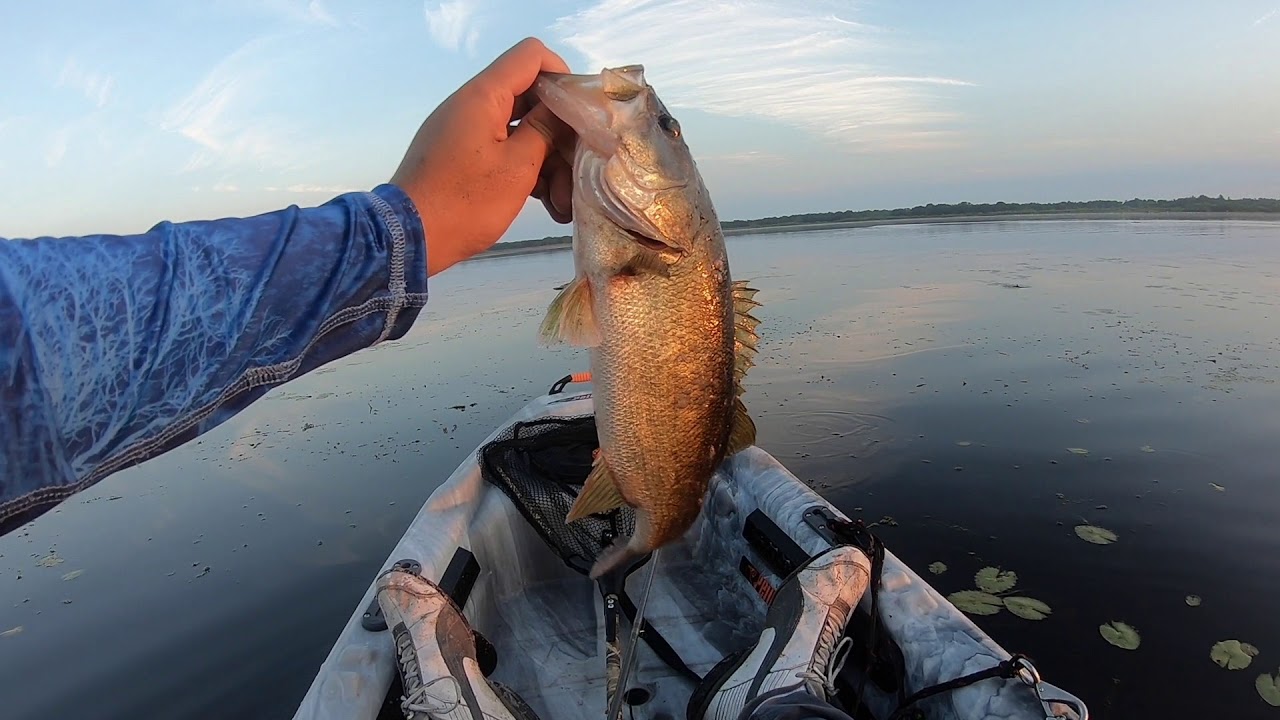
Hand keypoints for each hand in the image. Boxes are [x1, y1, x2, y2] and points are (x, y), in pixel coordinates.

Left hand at [391, 37, 576, 276]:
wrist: (409, 238)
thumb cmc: (466, 201)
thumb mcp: (517, 166)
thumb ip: (545, 130)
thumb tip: (562, 107)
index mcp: (484, 96)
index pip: (530, 56)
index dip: (561, 75)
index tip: (579, 111)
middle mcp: (473, 106)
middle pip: (529, 99)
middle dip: (559, 134)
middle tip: (579, 170)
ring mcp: (466, 133)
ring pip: (520, 132)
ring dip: (547, 163)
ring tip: (564, 205)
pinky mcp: (462, 158)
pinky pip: (502, 152)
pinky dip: (526, 173)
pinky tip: (548, 206)